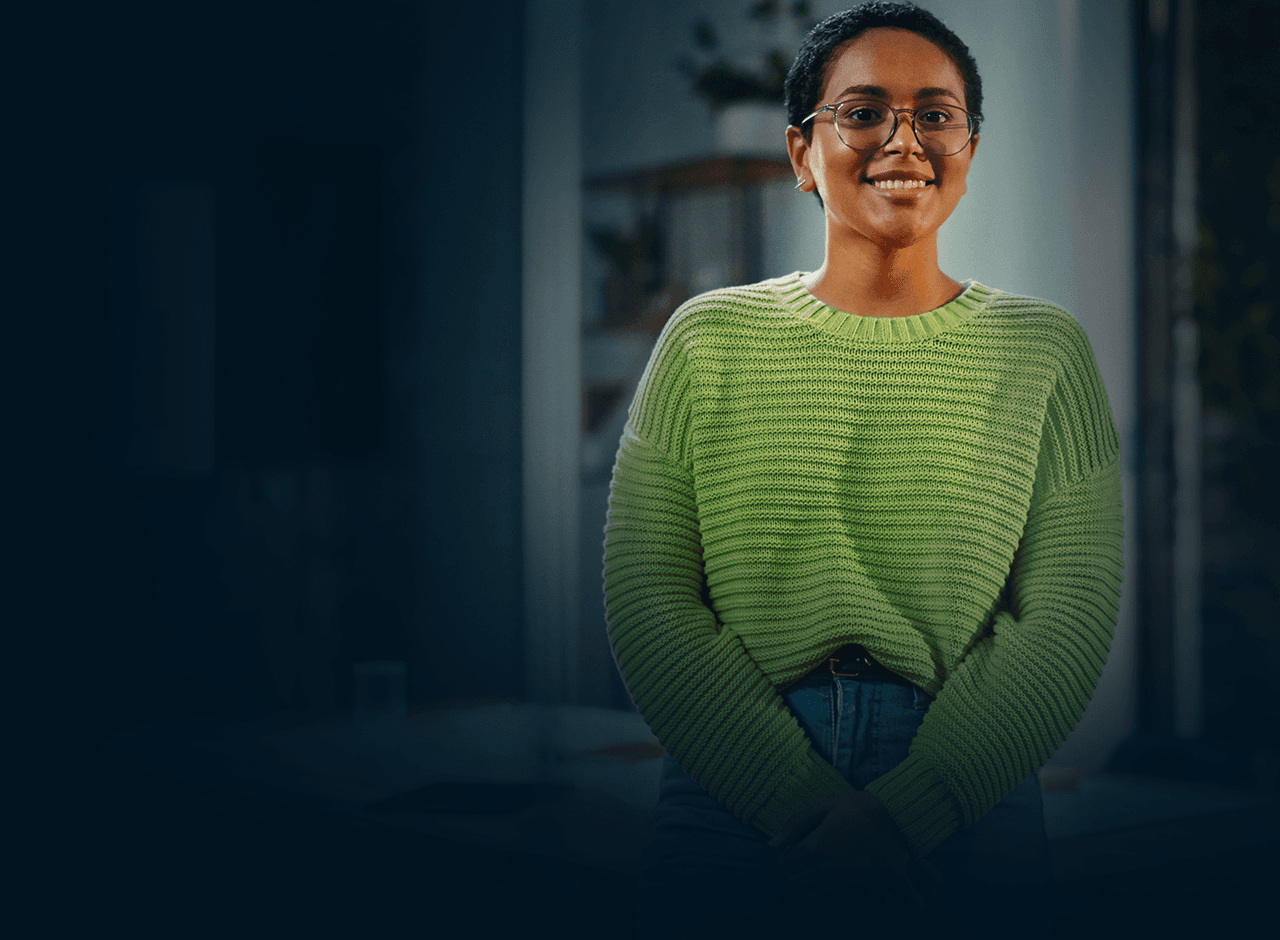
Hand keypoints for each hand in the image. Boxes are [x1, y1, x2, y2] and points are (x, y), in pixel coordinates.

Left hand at [770, 791, 942, 916]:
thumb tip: (772, 845)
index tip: (791, 854)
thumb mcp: (827, 805)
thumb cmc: (860, 807)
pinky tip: (834, 895)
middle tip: (802, 865)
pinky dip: (836, 905)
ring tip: (816, 878)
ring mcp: (853, 882)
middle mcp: (834, 868)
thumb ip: (797, 823)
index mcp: (821, 845)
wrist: (900, 816)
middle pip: (801, 882)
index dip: (786, 858)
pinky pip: (847, 907)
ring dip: (812, 890)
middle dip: (796, 874)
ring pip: (819, 897)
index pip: (789, 862)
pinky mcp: (871, 891)